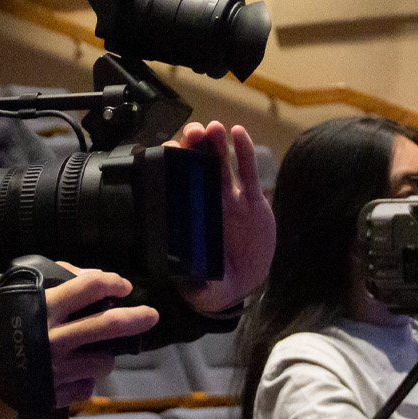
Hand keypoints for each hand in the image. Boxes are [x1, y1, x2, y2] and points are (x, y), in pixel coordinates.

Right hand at [0, 265, 157, 418]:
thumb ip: (35, 283)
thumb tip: (73, 277)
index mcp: (40, 309)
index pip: (89, 288)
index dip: (111, 282)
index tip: (121, 286)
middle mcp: (52, 340)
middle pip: (108, 326)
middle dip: (136, 318)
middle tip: (149, 316)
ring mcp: (53, 372)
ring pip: (101, 362)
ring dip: (105, 354)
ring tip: (98, 350)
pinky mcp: (47, 396)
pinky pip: (82, 389)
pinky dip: (84, 380)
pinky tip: (74, 374)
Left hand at [168, 121, 274, 315]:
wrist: (245, 283)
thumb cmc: (216, 284)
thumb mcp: (206, 291)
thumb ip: (197, 288)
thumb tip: (192, 283)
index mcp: (188, 219)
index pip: (174, 187)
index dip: (168, 168)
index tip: (165, 152)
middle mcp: (205, 203)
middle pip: (195, 167)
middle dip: (192, 147)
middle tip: (191, 132)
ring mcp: (229, 199)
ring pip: (221, 164)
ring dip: (216, 143)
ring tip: (214, 127)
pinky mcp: (252, 201)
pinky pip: (247, 172)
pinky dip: (244, 151)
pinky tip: (239, 133)